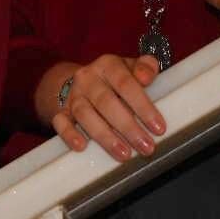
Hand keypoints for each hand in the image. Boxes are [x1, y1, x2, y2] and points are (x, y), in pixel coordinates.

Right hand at [37, 54, 165, 160]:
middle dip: (128, 127)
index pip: (125, 83)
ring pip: (85, 114)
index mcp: (108, 65)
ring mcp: (73, 95)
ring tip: (124, 154)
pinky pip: (60, 121)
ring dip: (105, 136)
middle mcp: (88, 78)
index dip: (142, 105)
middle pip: (106, 101)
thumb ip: (145, 67)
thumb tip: (146, 76)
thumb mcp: (131, 67)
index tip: (159, 127)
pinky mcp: (62, 111)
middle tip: (147, 147)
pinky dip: (69, 134)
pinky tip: (81, 146)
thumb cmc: (117, 79)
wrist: (83, 82)